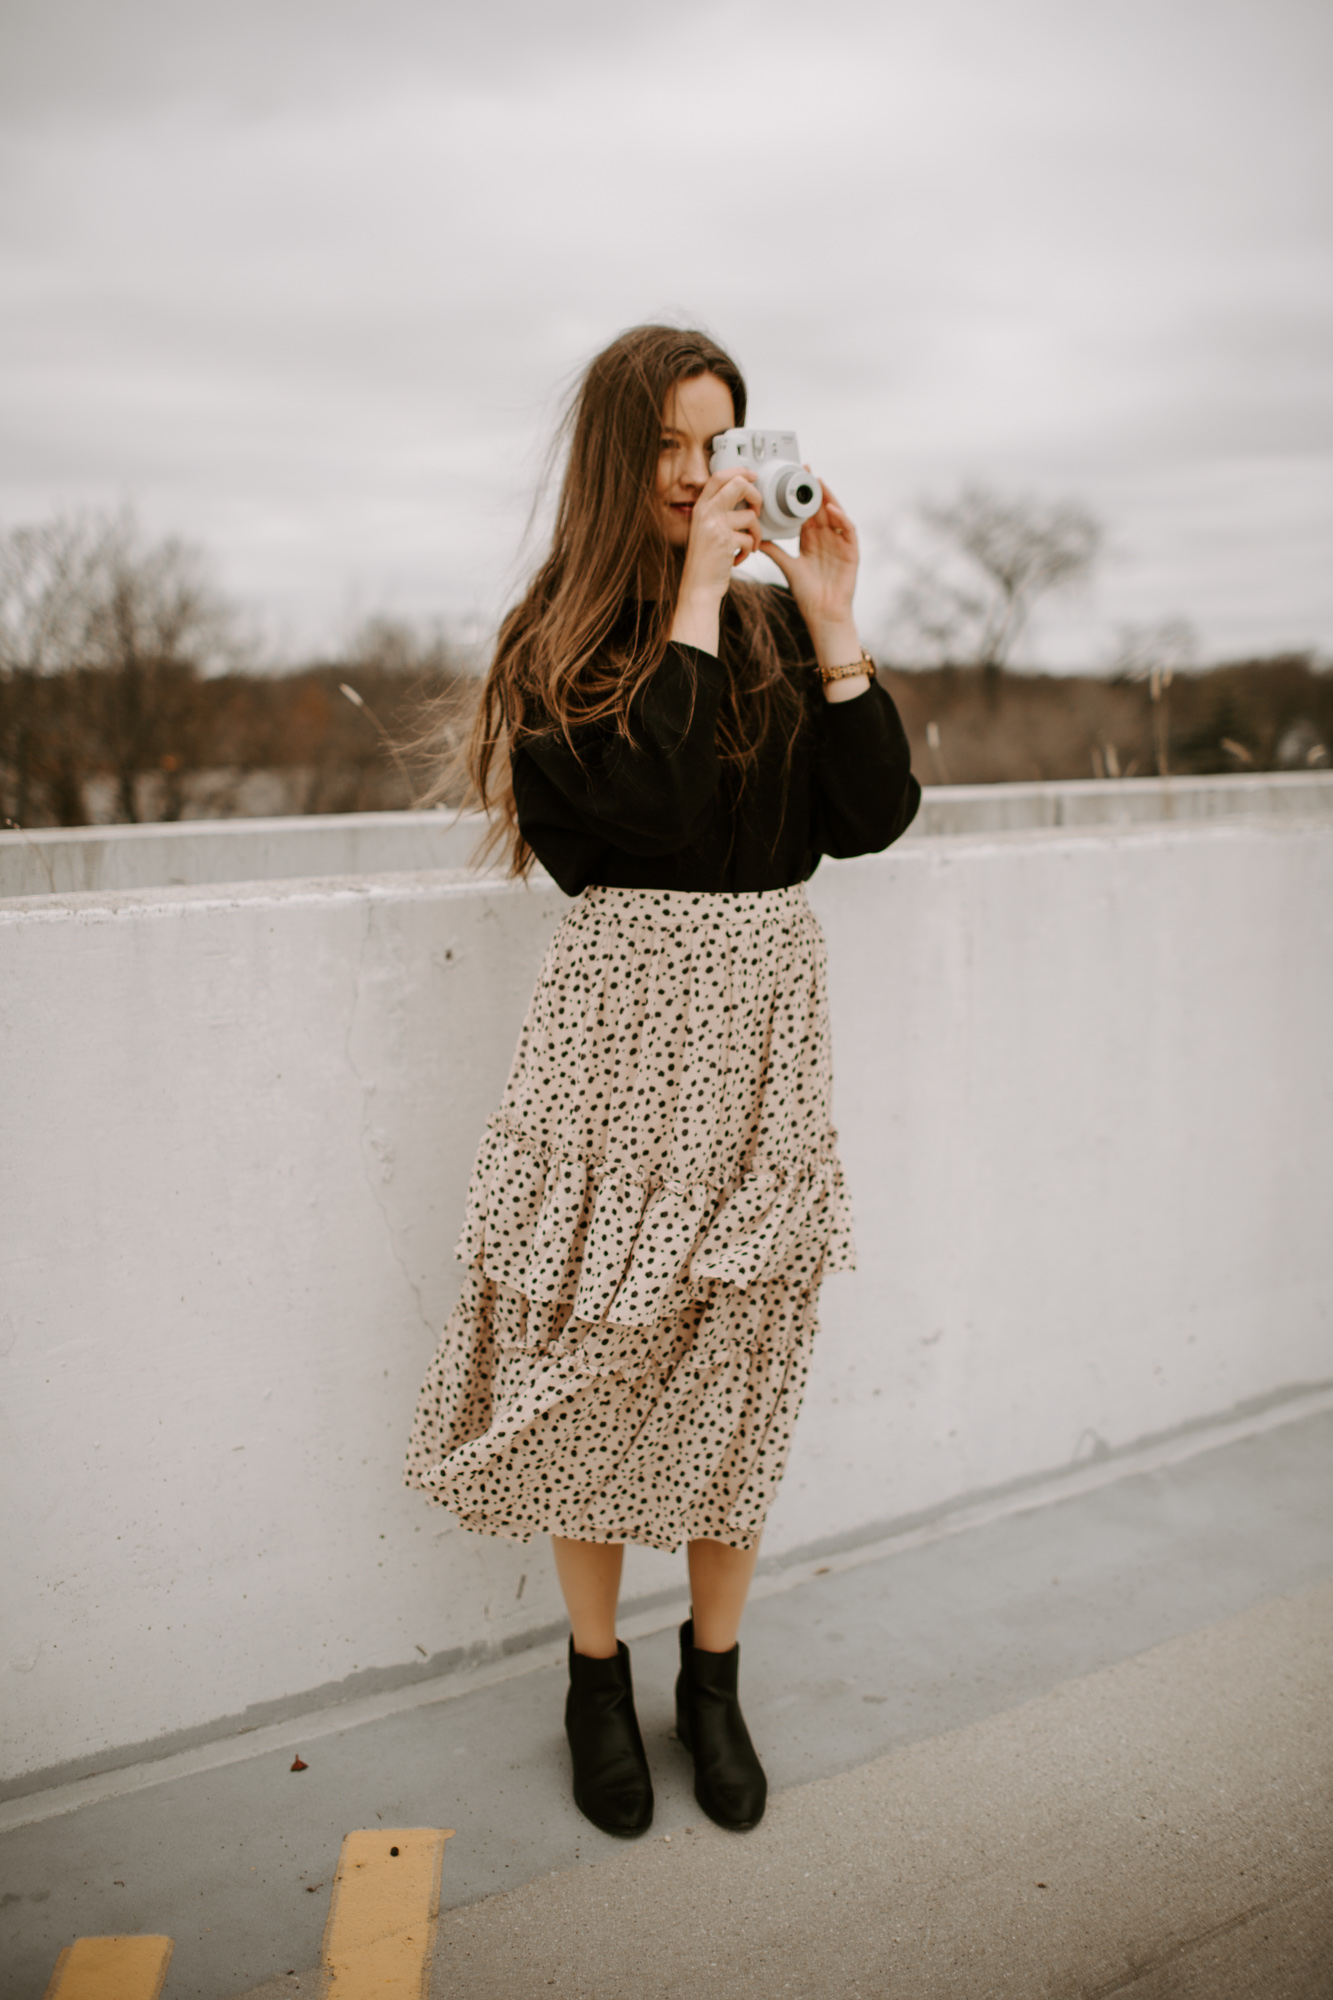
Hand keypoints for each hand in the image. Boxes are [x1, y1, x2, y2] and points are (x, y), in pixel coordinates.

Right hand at [678, 468, 762, 601]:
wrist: (698, 586)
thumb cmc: (705, 561)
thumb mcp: (704, 530)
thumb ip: (717, 512)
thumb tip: (742, 497)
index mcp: (701, 507)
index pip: (719, 476)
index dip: (739, 471)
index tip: (752, 475)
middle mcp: (706, 513)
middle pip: (738, 484)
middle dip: (755, 496)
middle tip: (757, 510)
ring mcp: (715, 526)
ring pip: (751, 516)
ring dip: (756, 534)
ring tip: (749, 545)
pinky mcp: (725, 542)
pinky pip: (750, 538)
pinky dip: (749, 550)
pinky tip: (739, 557)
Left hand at [759, 477, 858, 637]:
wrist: (823, 614)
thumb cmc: (807, 594)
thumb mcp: (787, 567)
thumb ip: (775, 551)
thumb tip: (757, 538)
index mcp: (811, 540)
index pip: (807, 512)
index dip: (801, 495)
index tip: (793, 478)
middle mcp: (827, 538)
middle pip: (822, 508)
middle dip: (815, 489)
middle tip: (805, 470)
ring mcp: (840, 544)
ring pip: (836, 514)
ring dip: (829, 498)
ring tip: (818, 483)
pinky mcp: (851, 552)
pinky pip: (848, 530)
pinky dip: (841, 518)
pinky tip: (832, 509)